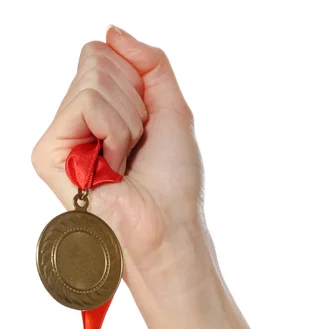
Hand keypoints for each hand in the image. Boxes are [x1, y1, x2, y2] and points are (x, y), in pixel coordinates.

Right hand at [32, 26, 212, 306]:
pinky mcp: (48, 153)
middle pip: (95, 60)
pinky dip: (114, 132)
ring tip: (124, 161)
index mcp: (102, 111)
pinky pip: (85, 104)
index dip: (135, 82)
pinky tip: (111, 167)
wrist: (166, 224)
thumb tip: (111, 31)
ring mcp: (61, 137)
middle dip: (133, 102)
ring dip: (127, 122)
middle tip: (135, 146)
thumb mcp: (172, 109)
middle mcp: (76, 121)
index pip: (103, 54)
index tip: (146, 125)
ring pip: (92, 80)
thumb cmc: (173, 181)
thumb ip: (150, 63)